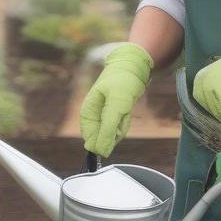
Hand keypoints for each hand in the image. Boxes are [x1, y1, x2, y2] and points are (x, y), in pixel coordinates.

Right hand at [79, 42, 153, 156]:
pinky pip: (120, 127)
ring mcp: (103, 117)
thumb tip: (100, 152)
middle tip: (121, 112)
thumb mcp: (116, 106)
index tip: (116, 131)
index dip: (104, 140)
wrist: (133, 68)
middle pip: (105, 138)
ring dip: (123, 124)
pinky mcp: (113, 117)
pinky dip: (126, 120)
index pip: (91, 139)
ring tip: (125, 107)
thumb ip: (108, 129)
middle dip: (116, 129)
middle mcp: (93, 117)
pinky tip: (127, 109)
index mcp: (87, 113)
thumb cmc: (122, 82)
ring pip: (114, 134)